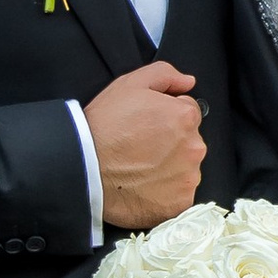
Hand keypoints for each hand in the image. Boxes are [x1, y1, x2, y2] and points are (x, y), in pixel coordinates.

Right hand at [85, 62, 204, 227]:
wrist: (83, 167)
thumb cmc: (104, 126)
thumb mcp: (130, 84)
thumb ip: (165, 75)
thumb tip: (187, 81)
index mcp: (185, 117)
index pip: (188, 113)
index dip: (166, 117)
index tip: (148, 126)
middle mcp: (194, 147)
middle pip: (189, 142)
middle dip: (170, 143)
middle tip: (140, 147)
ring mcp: (188, 177)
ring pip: (185, 169)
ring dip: (169, 168)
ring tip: (139, 168)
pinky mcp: (179, 203)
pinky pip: (178, 195)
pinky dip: (165, 192)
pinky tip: (143, 185)